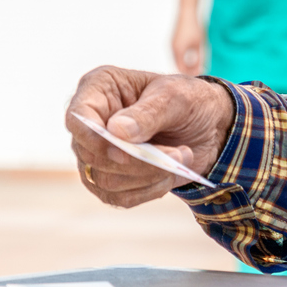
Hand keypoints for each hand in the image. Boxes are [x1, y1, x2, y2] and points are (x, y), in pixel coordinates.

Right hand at [67, 65, 234, 207]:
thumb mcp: (176, 97)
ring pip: (103, 181)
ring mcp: (99, 152)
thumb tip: (116, 132)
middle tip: (174, 154)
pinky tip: (168, 176)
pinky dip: (147, 191)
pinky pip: (118, 197)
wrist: (209, 126)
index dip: (93, 138)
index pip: (77, 118)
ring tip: (179, 158)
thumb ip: (148, 113)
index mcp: (99, 89)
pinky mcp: (112, 177)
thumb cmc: (189, 100)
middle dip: (133, 162)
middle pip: (90, 155)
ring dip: (145, 176)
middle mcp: (93, 121)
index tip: (123, 150)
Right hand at [171, 12, 206, 74]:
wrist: (186, 12)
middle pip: (178, 66)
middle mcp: (172, 49)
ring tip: (196, 63)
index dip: (191, 73)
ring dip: (185, 64)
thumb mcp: (199, 44)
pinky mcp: (172, 41)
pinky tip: (191, 57)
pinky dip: (182, 58)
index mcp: (178, 51)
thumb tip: (200, 69)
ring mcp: (171, 45)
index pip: (182, 69)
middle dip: (188, 69)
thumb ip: (199, 58)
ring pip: (176, 60)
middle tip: (199, 69)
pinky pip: (176, 54)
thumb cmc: (194, 27)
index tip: (200, 73)